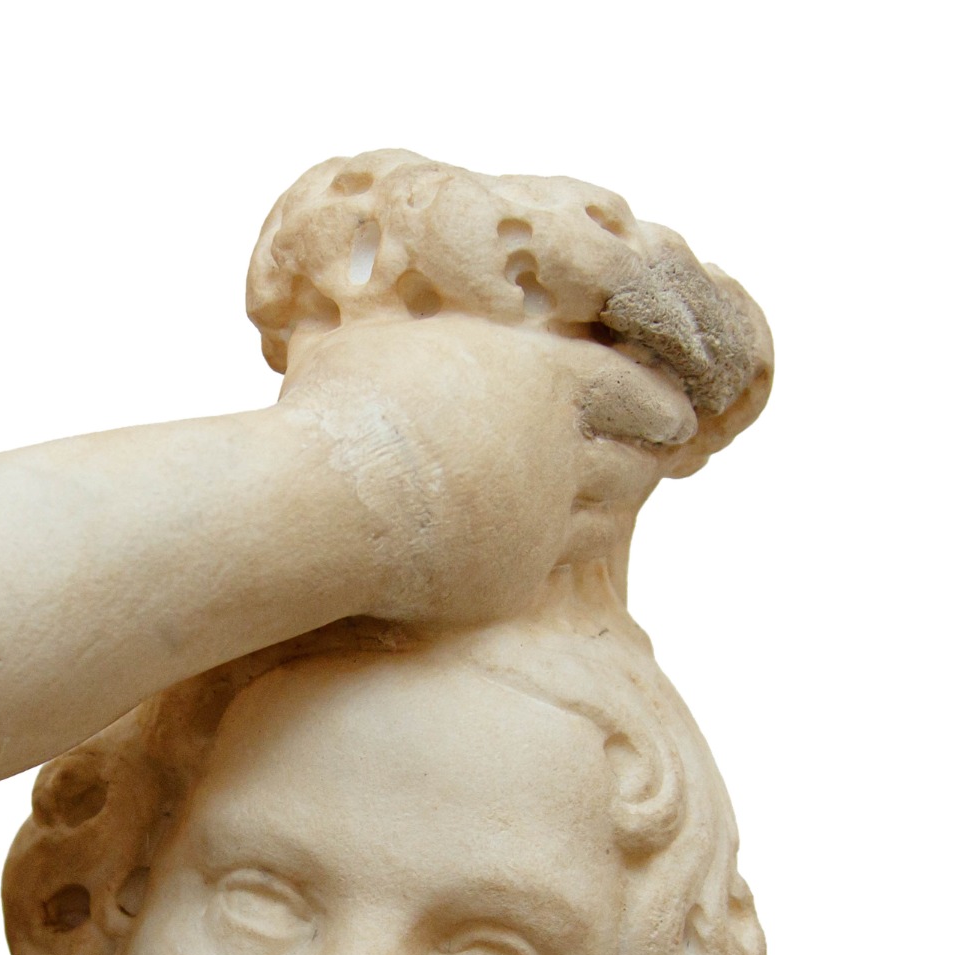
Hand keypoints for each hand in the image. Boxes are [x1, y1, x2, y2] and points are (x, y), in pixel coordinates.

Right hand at [277, 312, 695, 626]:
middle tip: (656, 456)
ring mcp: (541, 522)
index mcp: (541, 376)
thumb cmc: (338, 413)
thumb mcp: (389, 349)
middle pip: (636, 455)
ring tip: (614, 502)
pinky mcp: (512, 582)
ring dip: (617, 505)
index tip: (676, 412)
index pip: (630, 386)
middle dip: (650, 454)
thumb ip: (432, 346)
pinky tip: (555, 547)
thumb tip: (409, 334)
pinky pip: (556, 565)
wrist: (317, 506)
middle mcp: (557, 451)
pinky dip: (564, 550)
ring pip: (609, 516)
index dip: (657, 399)